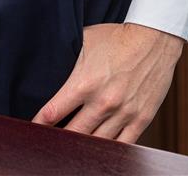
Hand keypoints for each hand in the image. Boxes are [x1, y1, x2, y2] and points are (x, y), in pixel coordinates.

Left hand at [31, 21, 184, 142]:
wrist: (154, 39)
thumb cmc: (117, 38)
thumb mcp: (86, 41)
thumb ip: (68, 57)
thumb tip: (48, 60)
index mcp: (84, 83)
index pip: (54, 112)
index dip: (40, 123)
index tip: (33, 128)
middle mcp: (102, 102)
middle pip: (73, 134)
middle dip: (59, 140)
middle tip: (50, 143)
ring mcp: (122, 113)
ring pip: (96, 144)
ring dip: (83, 148)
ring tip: (73, 148)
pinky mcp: (140, 120)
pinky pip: (122, 145)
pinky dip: (109, 149)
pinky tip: (100, 149)